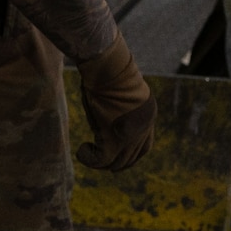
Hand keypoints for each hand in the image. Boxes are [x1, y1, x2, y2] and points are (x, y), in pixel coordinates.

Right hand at [76, 36, 156, 170]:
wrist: (108, 67)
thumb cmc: (109, 73)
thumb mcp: (120, 95)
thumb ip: (120, 113)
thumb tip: (106, 126)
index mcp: (148, 115)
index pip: (144, 147)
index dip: (130, 156)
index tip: (116, 158)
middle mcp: (144, 127)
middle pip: (131, 157)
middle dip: (115, 163)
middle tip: (97, 159)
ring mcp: (131, 135)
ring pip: (117, 162)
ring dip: (101, 162)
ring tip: (87, 152)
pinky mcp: (115, 139)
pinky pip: (102, 160)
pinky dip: (90, 159)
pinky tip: (82, 150)